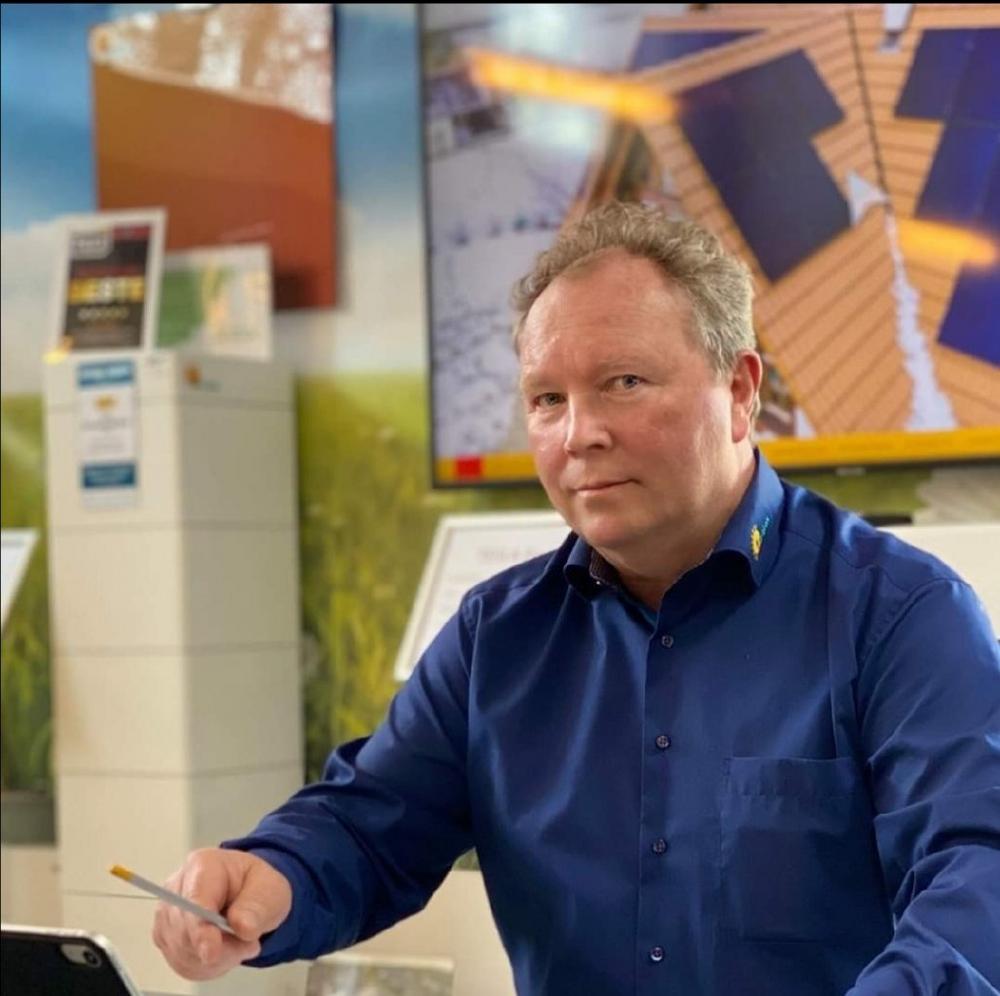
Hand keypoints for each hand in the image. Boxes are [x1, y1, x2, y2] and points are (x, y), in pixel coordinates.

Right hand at [152, 848, 291, 980]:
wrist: (250, 894)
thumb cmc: (256, 887)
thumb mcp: (270, 889)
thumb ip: (257, 907)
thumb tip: (242, 927)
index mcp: (204, 865)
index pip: (194, 901)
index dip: (201, 931)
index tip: (212, 953)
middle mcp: (178, 886)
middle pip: (185, 931)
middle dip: (220, 948)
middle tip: (249, 944)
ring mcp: (168, 912)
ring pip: (181, 951)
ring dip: (215, 959)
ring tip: (239, 944)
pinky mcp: (167, 936)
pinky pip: (181, 963)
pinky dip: (205, 966)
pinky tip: (224, 951)